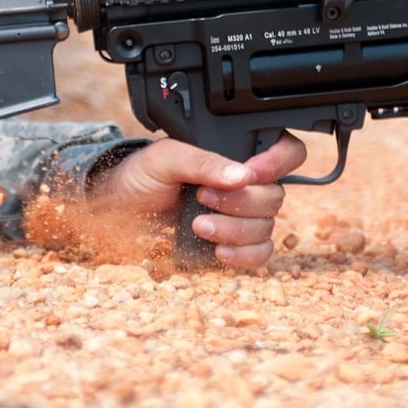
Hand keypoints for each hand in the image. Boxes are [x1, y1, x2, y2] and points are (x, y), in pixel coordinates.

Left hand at [89, 133, 306, 268]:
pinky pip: (261, 254)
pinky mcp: (236, 245)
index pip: (286, 151)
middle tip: (203, 196)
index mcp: (239, 153)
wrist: (121, 212)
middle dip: (241, 201)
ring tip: (198, 225)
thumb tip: (242, 175)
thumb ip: (202, 161)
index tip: (250, 172)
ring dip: (234, 230)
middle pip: (276, 195)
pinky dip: (243, 255)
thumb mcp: (165, 158)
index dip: (278, 162)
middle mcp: (249, 184)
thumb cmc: (143, 176)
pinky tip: (218, 252)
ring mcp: (245, 216)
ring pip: (268, 227)